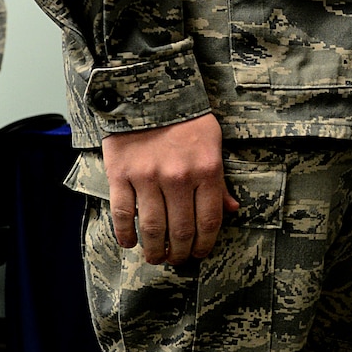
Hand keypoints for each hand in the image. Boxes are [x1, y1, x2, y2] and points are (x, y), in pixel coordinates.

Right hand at [103, 114, 239, 265]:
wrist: (147, 91)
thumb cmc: (185, 119)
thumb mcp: (212, 143)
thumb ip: (220, 180)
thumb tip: (231, 210)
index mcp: (207, 170)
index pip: (209, 221)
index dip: (205, 245)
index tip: (199, 254)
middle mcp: (179, 177)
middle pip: (181, 231)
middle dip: (180, 253)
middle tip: (176, 259)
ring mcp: (148, 177)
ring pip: (152, 228)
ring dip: (154, 250)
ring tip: (155, 257)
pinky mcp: (121, 174)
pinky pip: (123, 214)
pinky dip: (125, 234)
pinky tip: (129, 243)